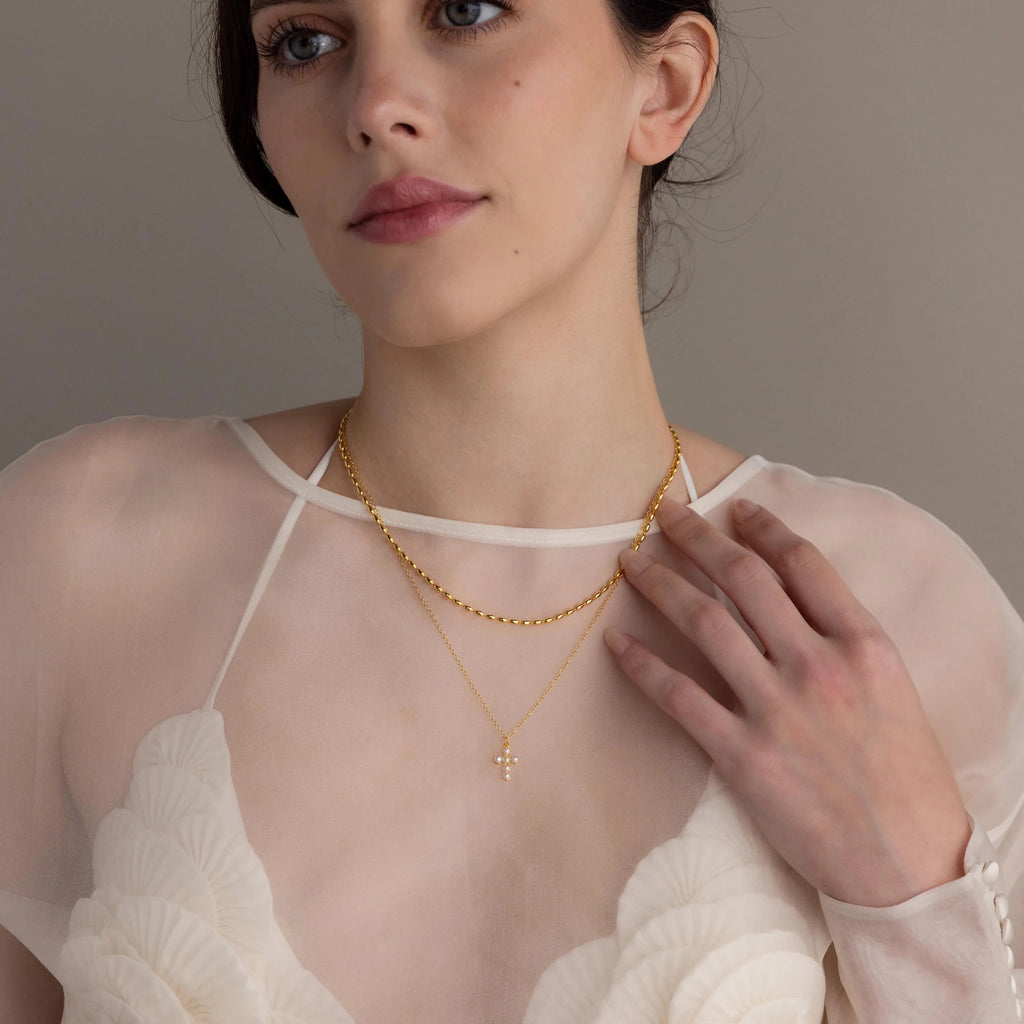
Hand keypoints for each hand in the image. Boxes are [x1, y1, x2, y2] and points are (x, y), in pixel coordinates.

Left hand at [604, 496, 972, 907]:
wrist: (911, 864)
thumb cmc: (908, 778)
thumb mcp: (896, 688)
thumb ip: (845, 637)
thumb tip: (791, 594)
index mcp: (864, 643)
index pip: (803, 562)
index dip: (762, 526)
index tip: (735, 509)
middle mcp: (818, 666)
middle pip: (744, 578)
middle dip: (697, 537)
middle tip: (665, 514)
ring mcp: (778, 709)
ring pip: (704, 622)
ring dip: (661, 584)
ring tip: (632, 562)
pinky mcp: (743, 755)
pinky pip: (678, 696)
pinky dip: (641, 665)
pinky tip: (616, 643)